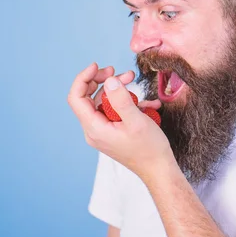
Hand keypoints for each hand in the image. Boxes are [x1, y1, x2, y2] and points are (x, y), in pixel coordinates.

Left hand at [68, 62, 174, 179]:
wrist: (159, 170)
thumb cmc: (149, 149)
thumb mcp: (137, 120)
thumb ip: (121, 99)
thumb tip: (110, 80)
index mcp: (94, 128)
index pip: (76, 97)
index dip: (84, 78)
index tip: (98, 66)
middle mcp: (94, 130)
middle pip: (87, 97)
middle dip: (102, 81)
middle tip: (117, 71)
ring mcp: (103, 132)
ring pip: (102, 102)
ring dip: (117, 89)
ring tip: (132, 79)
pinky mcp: (112, 132)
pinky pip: (113, 111)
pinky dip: (126, 103)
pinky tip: (146, 103)